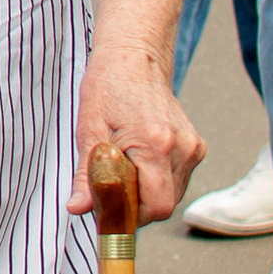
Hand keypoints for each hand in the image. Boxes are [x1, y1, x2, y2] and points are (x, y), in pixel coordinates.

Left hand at [66, 44, 201, 225]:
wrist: (134, 57)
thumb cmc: (107, 88)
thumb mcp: (88, 130)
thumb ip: (86, 174)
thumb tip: (77, 208)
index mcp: (156, 143)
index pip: (155, 206)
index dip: (131, 215)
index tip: (108, 209)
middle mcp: (182, 148)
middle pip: (165, 205)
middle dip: (136, 206)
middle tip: (110, 187)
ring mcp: (192, 147)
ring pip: (172, 195)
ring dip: (146, 193)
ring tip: (123, 167)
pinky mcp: (196, 146)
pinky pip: (177, 180)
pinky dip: (157, 180)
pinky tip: (138, 159)